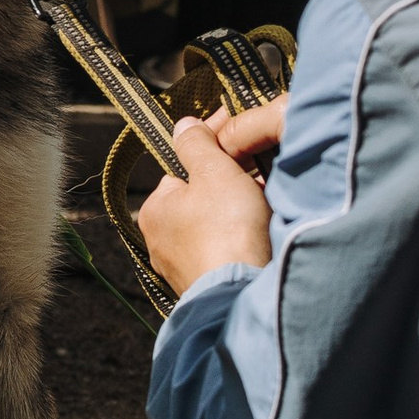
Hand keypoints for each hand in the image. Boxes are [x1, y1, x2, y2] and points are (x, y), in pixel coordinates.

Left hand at [136, 115, 274, 298]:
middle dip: (227, 186)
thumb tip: (184, 125)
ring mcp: (184, 269)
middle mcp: (162, 243)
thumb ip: (197, 144)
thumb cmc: (226, 229)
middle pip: (200, 200)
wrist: (244, 292)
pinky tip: (260, 235)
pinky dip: (241, 241)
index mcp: (155, 211)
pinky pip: (226, 252)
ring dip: (237, 214)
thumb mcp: (213, 171)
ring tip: (263, 207)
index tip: (237, 141)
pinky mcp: (208, 286)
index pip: (182, 171)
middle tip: (256, 177)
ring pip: (215, 226)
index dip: (211, 153)